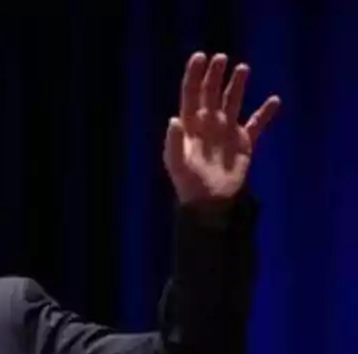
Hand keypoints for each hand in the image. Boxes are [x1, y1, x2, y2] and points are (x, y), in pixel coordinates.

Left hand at [164, 52, 280, 205]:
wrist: (210, 203)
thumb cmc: (188, 183)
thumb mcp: (177, 164)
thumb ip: (173, 143)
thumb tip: (173, 119)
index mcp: (190, 126)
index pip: (190, 95)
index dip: (194, 76)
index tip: (200, 57)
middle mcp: (207, 124)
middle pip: (211, 94)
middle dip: (214, 76)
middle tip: (221, 57)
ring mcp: (226, 131)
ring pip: (232, 102)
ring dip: (237, 85)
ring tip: (242, 68)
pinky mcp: (243, 142)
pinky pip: (256, 124)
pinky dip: (265, 113)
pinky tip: (275, 100)